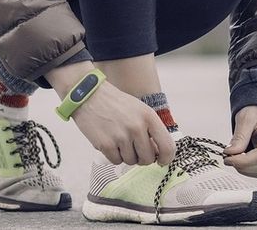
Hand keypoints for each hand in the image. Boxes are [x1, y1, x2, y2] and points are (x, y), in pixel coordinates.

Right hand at [45, 63, 175, 166]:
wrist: (89, 95)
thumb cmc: (116, 103)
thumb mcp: (140, 109)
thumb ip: (151, 129)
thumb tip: (158, 154)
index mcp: (149, 117)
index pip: (167, 146)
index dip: (166, 158)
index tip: (161, 161)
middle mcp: (137, 127)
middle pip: (148, 159)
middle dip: (142, 158)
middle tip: (135, 150)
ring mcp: (121, 136)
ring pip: (131, 161)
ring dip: (126, 155)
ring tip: (119, 140)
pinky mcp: (106, 144)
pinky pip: (116, 161)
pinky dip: (113, 155)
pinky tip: (110, 142)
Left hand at [222, 106, 256, 178]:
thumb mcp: (246, 117)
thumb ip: (239, 136)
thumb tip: (230, 153)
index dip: (244, 161)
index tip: (228, 159)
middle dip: (243, 166)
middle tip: (228, 158)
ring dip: (246, 169)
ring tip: (235, 158)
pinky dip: (251, 169)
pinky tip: (243, 160)